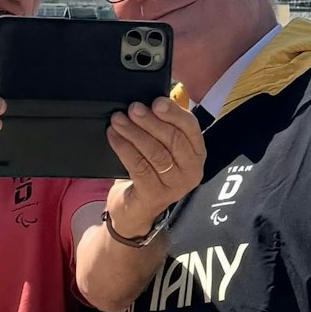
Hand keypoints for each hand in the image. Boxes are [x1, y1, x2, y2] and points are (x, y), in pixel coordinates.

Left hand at [106, 97, 204, 235]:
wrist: (135, 210)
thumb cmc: (149, 172)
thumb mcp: (162, 149)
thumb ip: (162, 128)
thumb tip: (146, 103)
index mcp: (196, 153)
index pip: (190, 128)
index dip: (173, 113)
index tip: (155, 102)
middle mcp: (191, 171)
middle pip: (172, 139)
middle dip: (150, 121)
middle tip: (132, 108)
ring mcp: (175, 186)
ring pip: (155, 152)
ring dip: (134, 132)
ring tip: (118, 120)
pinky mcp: (155, 195)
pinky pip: (138, 166)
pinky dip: (124, 148)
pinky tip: (113, 136)